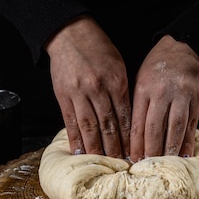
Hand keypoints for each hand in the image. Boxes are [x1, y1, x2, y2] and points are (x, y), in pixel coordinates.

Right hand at [45, 15, 130, 157]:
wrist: (70, 34)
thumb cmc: (98, 49)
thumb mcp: (118, 66)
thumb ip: (122, 92)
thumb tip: (129, 121)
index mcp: (116, 81)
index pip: (125, 117)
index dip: (130, 138)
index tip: (135, 153)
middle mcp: (98, 88)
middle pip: (109, 126)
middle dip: (116, 148)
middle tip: (121, 165)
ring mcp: (79, 93)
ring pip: (90, 128)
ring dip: (97, 148)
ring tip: (102, 163)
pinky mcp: (63, 96)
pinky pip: (70, 123)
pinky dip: (75, 140)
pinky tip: (80, 152)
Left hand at [130, 35, 198, 161]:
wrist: (183, 45)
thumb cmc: (157, 66)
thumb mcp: (140, 80)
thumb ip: (138, 106)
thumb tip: (132, 138)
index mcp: (144, 88)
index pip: (138, 122)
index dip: (135, 143)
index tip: (132, 158)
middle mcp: (163, 91)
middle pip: (156, 127)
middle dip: (151, 150)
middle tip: (147, 166)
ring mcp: (183, 93)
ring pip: (175, 127)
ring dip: (171, 148)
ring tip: (166, 163)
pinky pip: (193, 123)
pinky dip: (189, 140)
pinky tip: (185, 153)